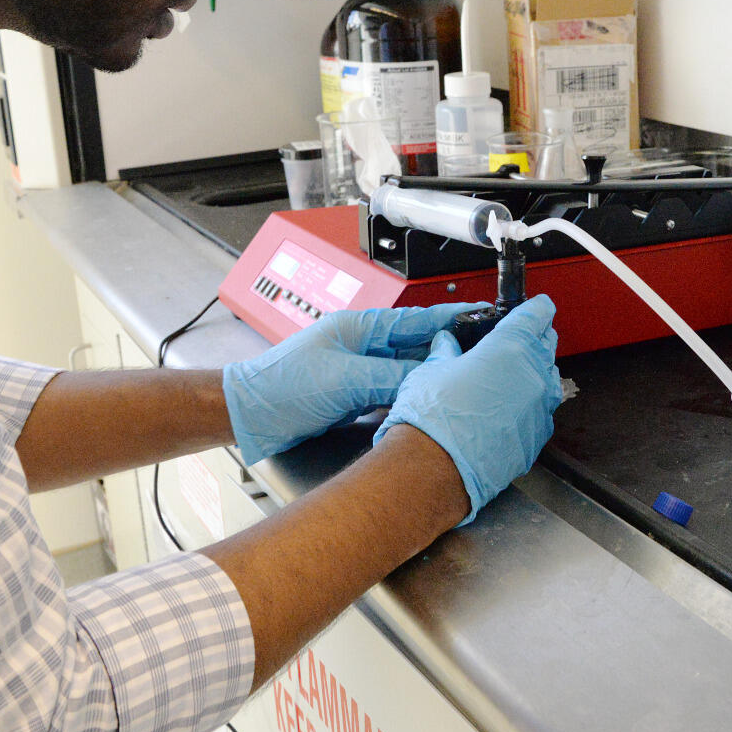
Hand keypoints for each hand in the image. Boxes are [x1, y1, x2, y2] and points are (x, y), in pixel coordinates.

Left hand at [223, 304, 482, 462]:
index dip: (453, 317)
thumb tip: (429, 380)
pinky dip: (411, 399)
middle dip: (449, 352)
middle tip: (483, 359)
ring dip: (431, 378)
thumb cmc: (282, 386)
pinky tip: (427, 405)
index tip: (482, 316)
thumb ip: (390, 377)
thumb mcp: (345, 379)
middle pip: (419, 347)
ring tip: (462, 383)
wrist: (249, 415)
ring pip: (408, 373)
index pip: (419, 319)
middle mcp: (365, 345)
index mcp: (363, 327)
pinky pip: (394, 393)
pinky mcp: (356, 395)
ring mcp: (360, 370)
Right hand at [375, 295, 564, 524]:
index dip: (536, 307)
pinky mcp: (537, 437)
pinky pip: (540, 413)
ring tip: (508, 379)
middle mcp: (533, 374)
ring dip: (533, 374)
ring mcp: (540, 408)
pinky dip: (528, 407)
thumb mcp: (433, 370)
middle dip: (536, 338)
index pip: (536, 314)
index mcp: (510, 347)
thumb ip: (446, 352)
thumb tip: (447, 344)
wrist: (435, 467)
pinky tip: (506, 412)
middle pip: (546, 344)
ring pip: (547, 380)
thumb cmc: (434, 418)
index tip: (537, 305)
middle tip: (518, 340)